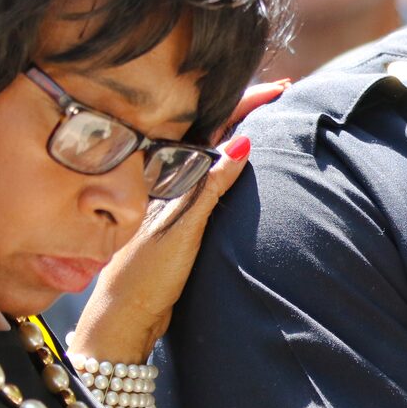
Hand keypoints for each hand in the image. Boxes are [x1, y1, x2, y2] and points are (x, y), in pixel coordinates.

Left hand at [70, 79, 288, 364]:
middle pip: (214, 132)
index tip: (280, 88)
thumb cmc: (144, 277)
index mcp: (165, 175)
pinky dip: (232, 162)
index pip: (213, 126)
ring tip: (272, 114)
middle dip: (248, 108)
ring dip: (242, 133)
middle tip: (283, 92)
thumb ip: (208, 187)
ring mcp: (175, 197)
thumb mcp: (180, 230)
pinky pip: (211, 177)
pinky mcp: (181, 217)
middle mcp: (168, 180)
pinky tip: (247, 159)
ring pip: (212, 154)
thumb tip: (242, 142)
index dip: (246, 102)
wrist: (122, 320)